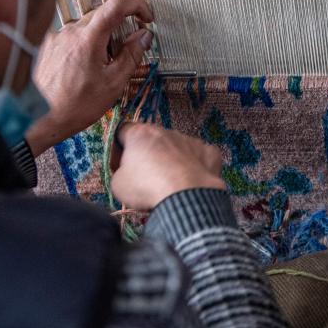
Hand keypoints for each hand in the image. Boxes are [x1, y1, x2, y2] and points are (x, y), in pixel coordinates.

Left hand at [26, 0, 154, 154]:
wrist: (38, 120)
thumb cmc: (73, 107)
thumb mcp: (113, 84)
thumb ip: (132, 55)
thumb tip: (143, 37)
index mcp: (88, 39)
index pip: (116, 5)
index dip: (136, 5)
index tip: (145, 16)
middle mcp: (69, 32)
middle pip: (103, 15)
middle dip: (120, 28)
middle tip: (127, 48)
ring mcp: (56, 38)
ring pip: (87, 26)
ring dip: (101, 39)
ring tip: (101, 66)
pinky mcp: (47, 45)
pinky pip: (72, 36)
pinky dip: (84, 45)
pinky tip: (84, 68)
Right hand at [111, 122, 225, 208]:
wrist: (185, 196)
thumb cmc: (146, 187)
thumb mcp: (118, 184)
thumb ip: (121, 171)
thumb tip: (129, 171)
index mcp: (141, 134)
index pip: (123, 131)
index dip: (119, 148)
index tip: (120, 166)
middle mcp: (166, 131)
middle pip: (153, 139)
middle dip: (148, 155)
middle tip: (146, 178)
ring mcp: (190, 140)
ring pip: (177, 147)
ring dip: (172, 160)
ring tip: (170, 184)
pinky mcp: (209, 152)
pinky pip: (199, 156)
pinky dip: (195, 166)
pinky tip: (191, 181)